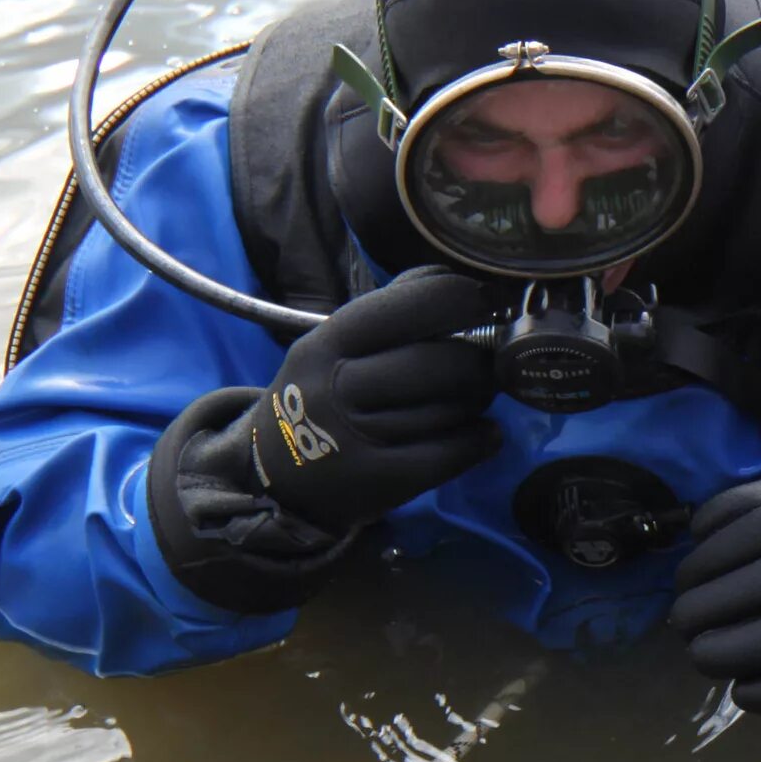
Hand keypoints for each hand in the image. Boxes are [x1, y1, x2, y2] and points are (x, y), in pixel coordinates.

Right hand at [242, 267, 502, 531]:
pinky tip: (485, 432)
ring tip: (474, 396)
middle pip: (440, 364)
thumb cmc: (318, 396)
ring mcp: (356, 439)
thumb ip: (391, 310)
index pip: (408, 308)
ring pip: (450, 408)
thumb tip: (459, 280)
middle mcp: (336, 388)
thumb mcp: (333, 345)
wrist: (271, 477)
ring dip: (479, 400)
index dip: (461, 299)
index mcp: (327, 343)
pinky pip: (452, 453)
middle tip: (485, 363)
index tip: (489, 300)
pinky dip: (480, 439)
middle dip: (479, 361)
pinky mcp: (379, 481)